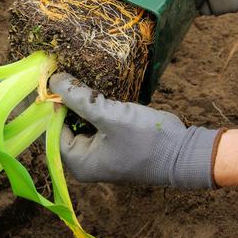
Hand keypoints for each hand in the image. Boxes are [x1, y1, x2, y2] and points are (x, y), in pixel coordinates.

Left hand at [49, 73, 221, 187]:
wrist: (184, 153)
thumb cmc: (145, 139)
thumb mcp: (109, 115)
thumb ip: (79, 98)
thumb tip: (53, 80)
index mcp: (78, 162)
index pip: (52, 128)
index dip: (54, 103)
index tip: (59, 77)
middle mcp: (86, 161)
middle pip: (66, 125)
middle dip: (70, 101)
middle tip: (73, 74)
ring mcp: (101, 153)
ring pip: (83, 122)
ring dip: (85, 103)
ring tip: (86, 79)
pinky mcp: (114, 144)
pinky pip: (98, 124)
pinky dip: (98, 108)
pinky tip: (101, 91)